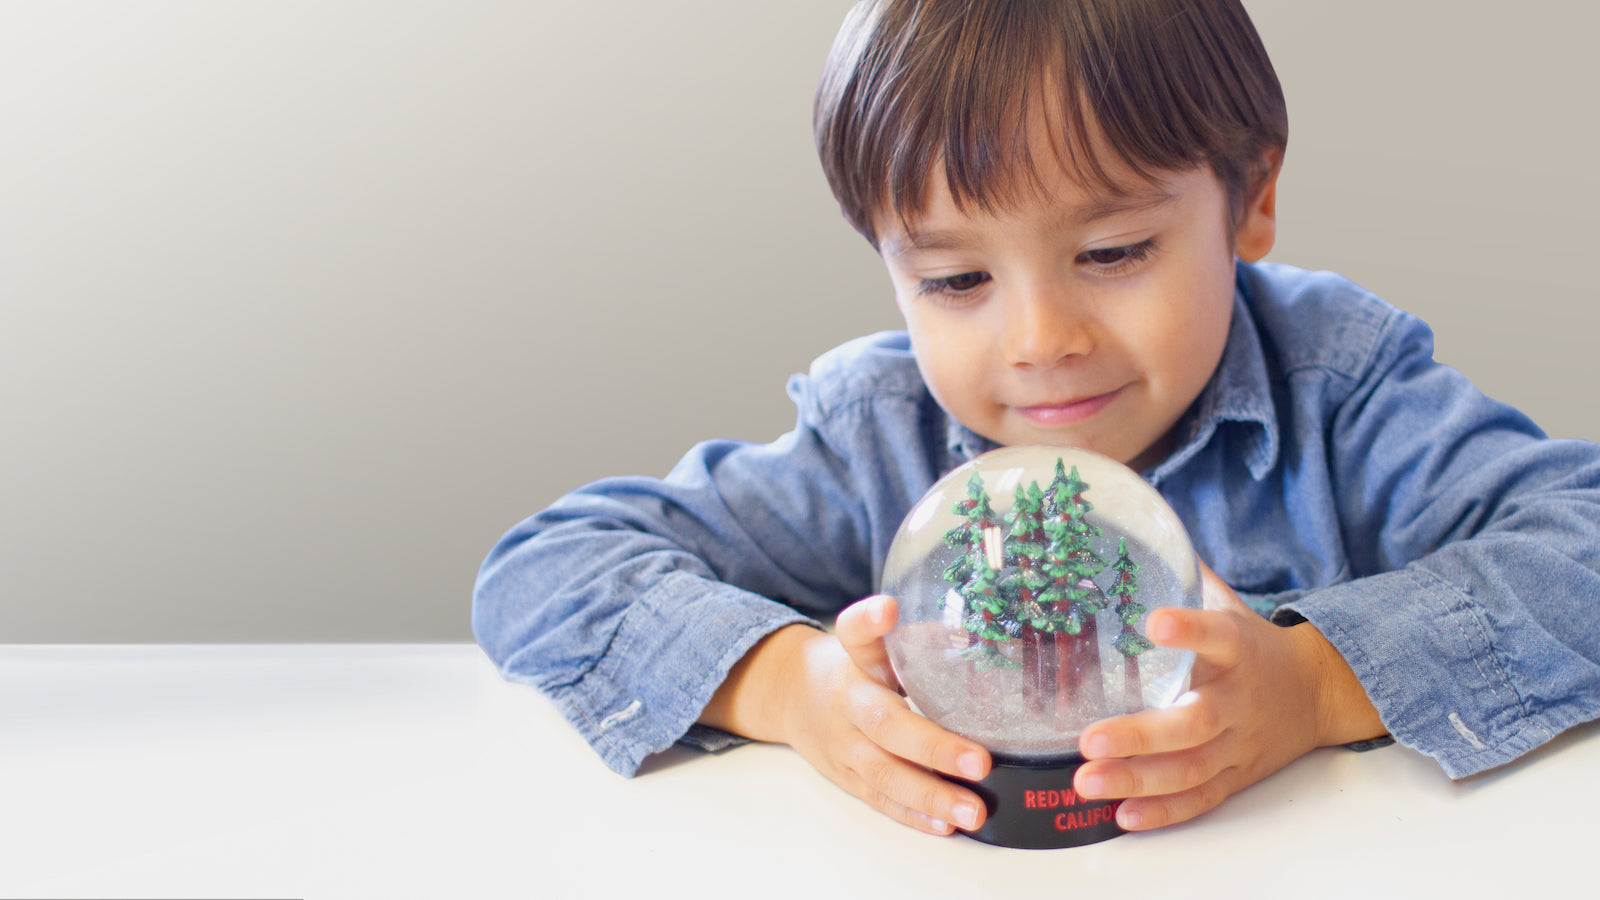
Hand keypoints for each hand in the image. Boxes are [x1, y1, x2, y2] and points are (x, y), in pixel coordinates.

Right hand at [699, 596, 991, 835]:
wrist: (788, 695)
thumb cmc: (847, 667)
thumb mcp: (871, 641)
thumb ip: (911, 635)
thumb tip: (970, 633)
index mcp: (853, 660)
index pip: (855, 635)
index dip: (869, 622)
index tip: (887, 608)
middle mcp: (845, 703)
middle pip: (884, 725)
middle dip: (933, 747)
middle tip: (979, 761)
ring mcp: (843, 746)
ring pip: (885, 774)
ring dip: (931, 796)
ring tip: (974, 810)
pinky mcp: (846, 777)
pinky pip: (880, 799)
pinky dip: (913, 814)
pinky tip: (946, 824)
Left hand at [1072, 563, 1384, 830]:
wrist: (1320, 693)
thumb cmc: (1254, 647)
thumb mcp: (1229, 606)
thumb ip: (1185, 576)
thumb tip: (1137, 526)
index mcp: (1239, 650)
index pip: (1218, 636)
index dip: (1190, 630)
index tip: (1154, 622)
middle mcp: (1240, 701)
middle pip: (1195, 724)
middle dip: (1140, 735)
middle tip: (1088, 738)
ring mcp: (1240, 745)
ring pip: (1191, 770)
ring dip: (1137, 781)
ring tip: (1087, 782)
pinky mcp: (1238, 777)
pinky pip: (1201, 800)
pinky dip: (1163, 813)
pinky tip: (1122, 816)